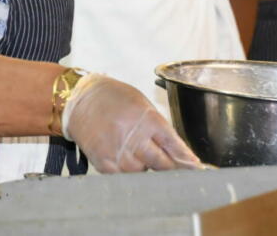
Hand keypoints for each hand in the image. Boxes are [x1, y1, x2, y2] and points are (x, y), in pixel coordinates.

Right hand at [63, 74, 202, 172]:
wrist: (80, 99)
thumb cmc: (114, 99)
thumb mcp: (142, 104)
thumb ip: (159, 127)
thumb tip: (178, 151)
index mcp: (146, 119)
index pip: (173, 145)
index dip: (186, 159)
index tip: (196, 168)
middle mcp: (133, 137)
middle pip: (162, 164)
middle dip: (171, 168)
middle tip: (176, 170)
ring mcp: (117, 152)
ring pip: (143, 173)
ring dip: (146, 167)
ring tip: (138, 151)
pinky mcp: (103, 163)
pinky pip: (124, 177)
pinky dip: (128, 171)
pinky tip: (125, 157)